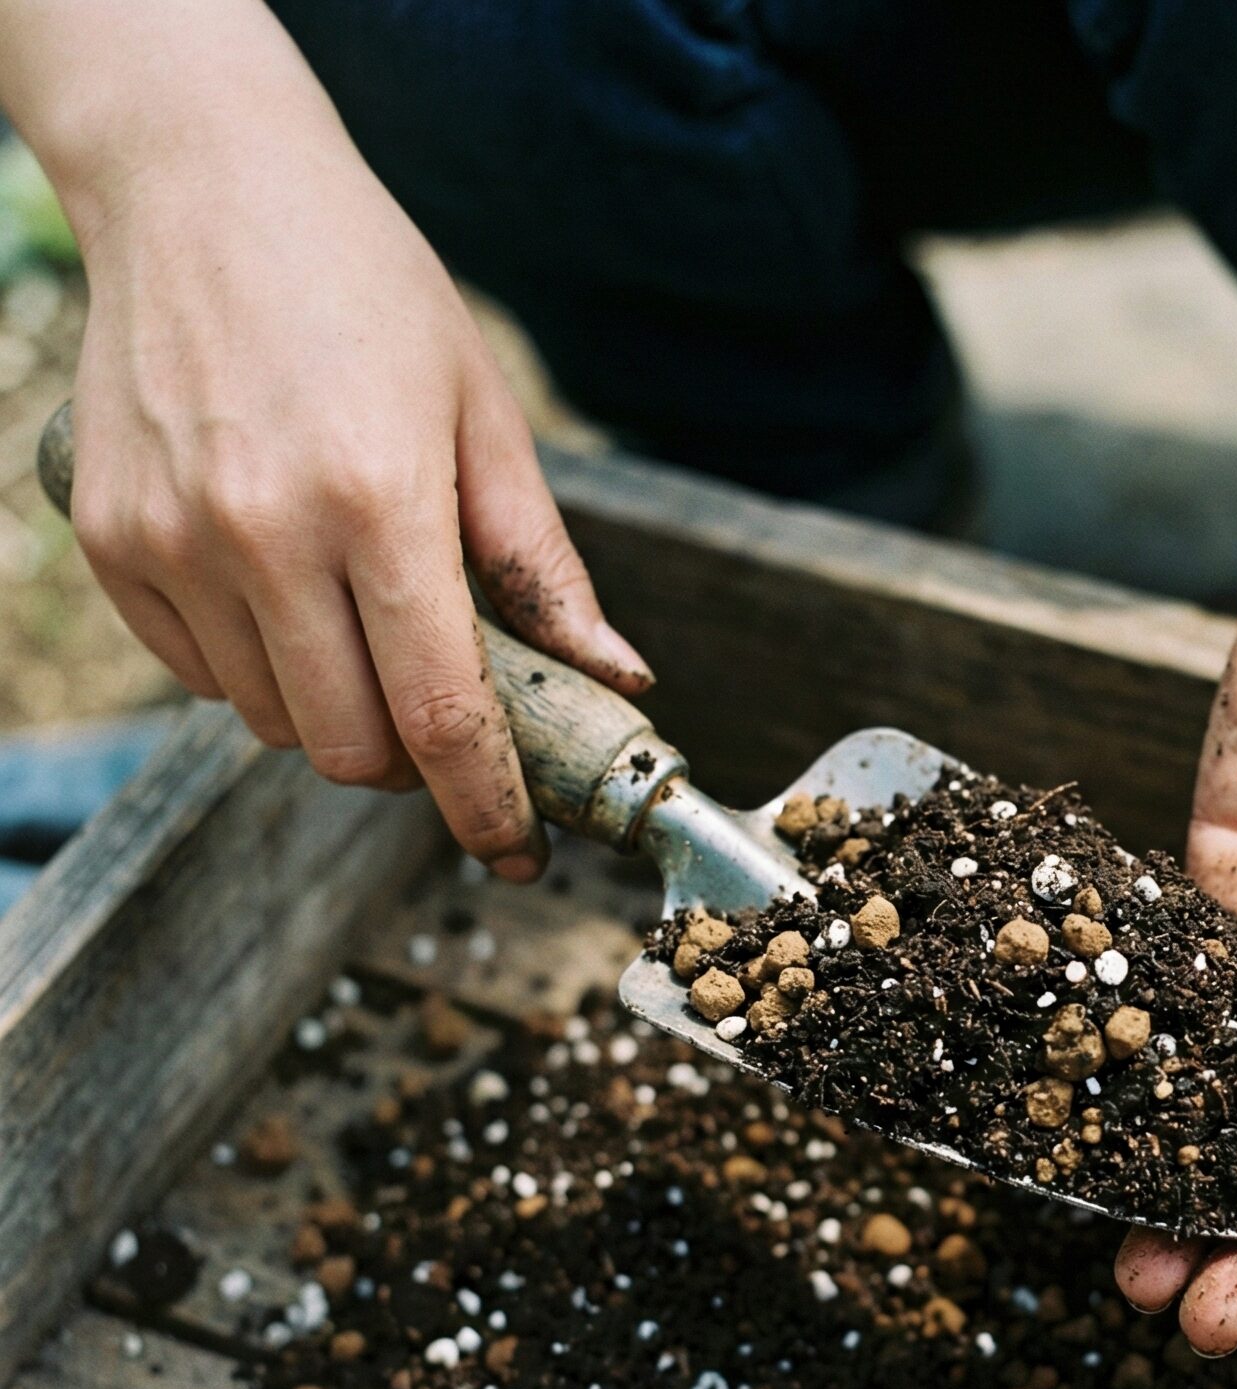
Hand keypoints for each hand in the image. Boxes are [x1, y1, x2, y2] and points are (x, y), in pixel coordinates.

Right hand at [58, 44, 650, 877]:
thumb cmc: (364, 286)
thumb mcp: (484, 413)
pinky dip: (258, 672)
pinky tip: (287, 595)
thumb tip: (614, 675)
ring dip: (336, 714)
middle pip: (349, 747)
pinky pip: (200, 676)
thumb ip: (543, 564)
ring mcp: (171, 540)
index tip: (516, 848)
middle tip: (446, 719)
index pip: (438, 713)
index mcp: (377, 500)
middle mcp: (262, 532)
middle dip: (413, 765)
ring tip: (362, 626)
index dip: (484, 804)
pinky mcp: (110, 539)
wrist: (198, 181)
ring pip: (272, 724)